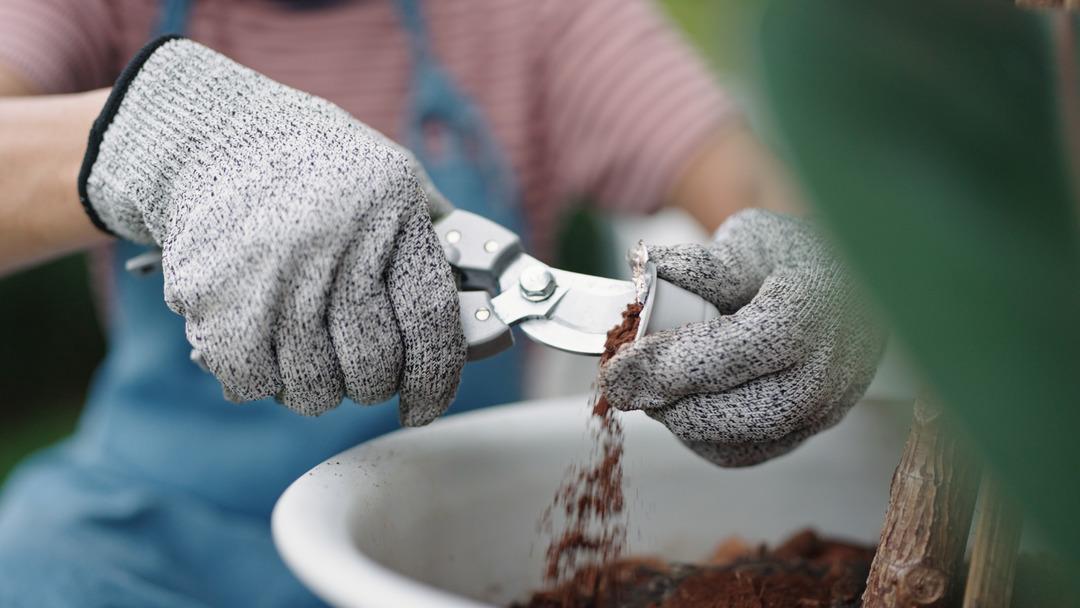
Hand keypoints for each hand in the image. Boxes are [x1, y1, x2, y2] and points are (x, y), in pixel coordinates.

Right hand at [79, 38, 464, 422]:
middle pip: (370, 363)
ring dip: (315, 386)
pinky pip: (250, 379)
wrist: (213, 133)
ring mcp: (268, 268)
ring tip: (308, 352)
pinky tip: (263, 345)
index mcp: (390, 210)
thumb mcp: (394, 180)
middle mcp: (332, 239)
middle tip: (360, 372)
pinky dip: (260, 378)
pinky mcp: (210, 293)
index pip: (430, 321)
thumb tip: (484, 305)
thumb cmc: (319, 167)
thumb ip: (436, 240)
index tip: (423, 406)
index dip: (434, 380)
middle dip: (370, 383)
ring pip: (311, 384)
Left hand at [599, 209, 884, 465]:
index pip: (729, 355)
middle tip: (629, 384)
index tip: (615, 373)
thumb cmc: (794, 255)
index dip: (665, 369)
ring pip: (741, 443)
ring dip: (685, 425)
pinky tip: (687, 406)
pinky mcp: (818, 428)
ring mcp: (829, 405)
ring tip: (658, 390)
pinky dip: (709, 438)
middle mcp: (827, 368)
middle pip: (736, 414)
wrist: (851, 277)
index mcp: (808, 310)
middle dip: (669, 405)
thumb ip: (698, 264)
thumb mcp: (750, 238)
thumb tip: (640, 271)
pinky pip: (754, 452)